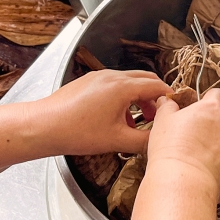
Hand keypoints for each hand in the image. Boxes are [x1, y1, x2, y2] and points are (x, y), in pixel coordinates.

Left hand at [28, 70, 170, 155]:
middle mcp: (112, 76)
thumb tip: (160, 142)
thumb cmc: (77, 132)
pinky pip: (113, 85)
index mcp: (123, 86)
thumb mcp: (117, 141)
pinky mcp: (87, 82)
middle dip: (155, 97)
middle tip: (159, 116)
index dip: (169, 98)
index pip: (157, 86)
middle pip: (144, 79)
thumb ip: (144, 141)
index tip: (175, 110)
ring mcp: (98, 77)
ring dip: (138, 98)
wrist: (43, 127)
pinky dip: (123, 98)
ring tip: (137, 121)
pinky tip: (116, 119)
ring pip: (128, 82)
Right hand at [147, 89, 219, 201]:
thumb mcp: (163, 122)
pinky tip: (215, 172)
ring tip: (213, 157)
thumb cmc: (171, 149)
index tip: (205, 111)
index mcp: (212, 108)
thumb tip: (166, 101)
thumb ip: (168, 107)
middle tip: (211, 137)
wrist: (184, 180)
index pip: (218, 95)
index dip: (211, 101)